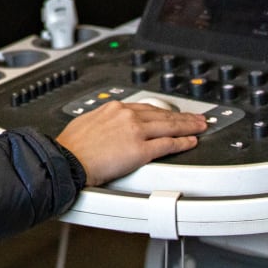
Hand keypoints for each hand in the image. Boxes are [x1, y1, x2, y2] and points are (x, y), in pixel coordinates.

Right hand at [55, 100, 206, 186]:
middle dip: (182, 116)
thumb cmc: (71, 146)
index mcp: (113, 107)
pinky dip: (182, 142)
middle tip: (197, 117)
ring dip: (188, 126)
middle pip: (162, 114)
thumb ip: (104, 121)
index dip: (162, 110)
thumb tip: (108, 125)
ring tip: (201, 126)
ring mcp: (135, 132)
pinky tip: (191, 142)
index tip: (171, 112)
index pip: (146, 107)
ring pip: (169, 126)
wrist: (67, 160)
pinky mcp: (140, 150)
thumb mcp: (87, 121)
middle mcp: (127, 115)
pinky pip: (167, 144)